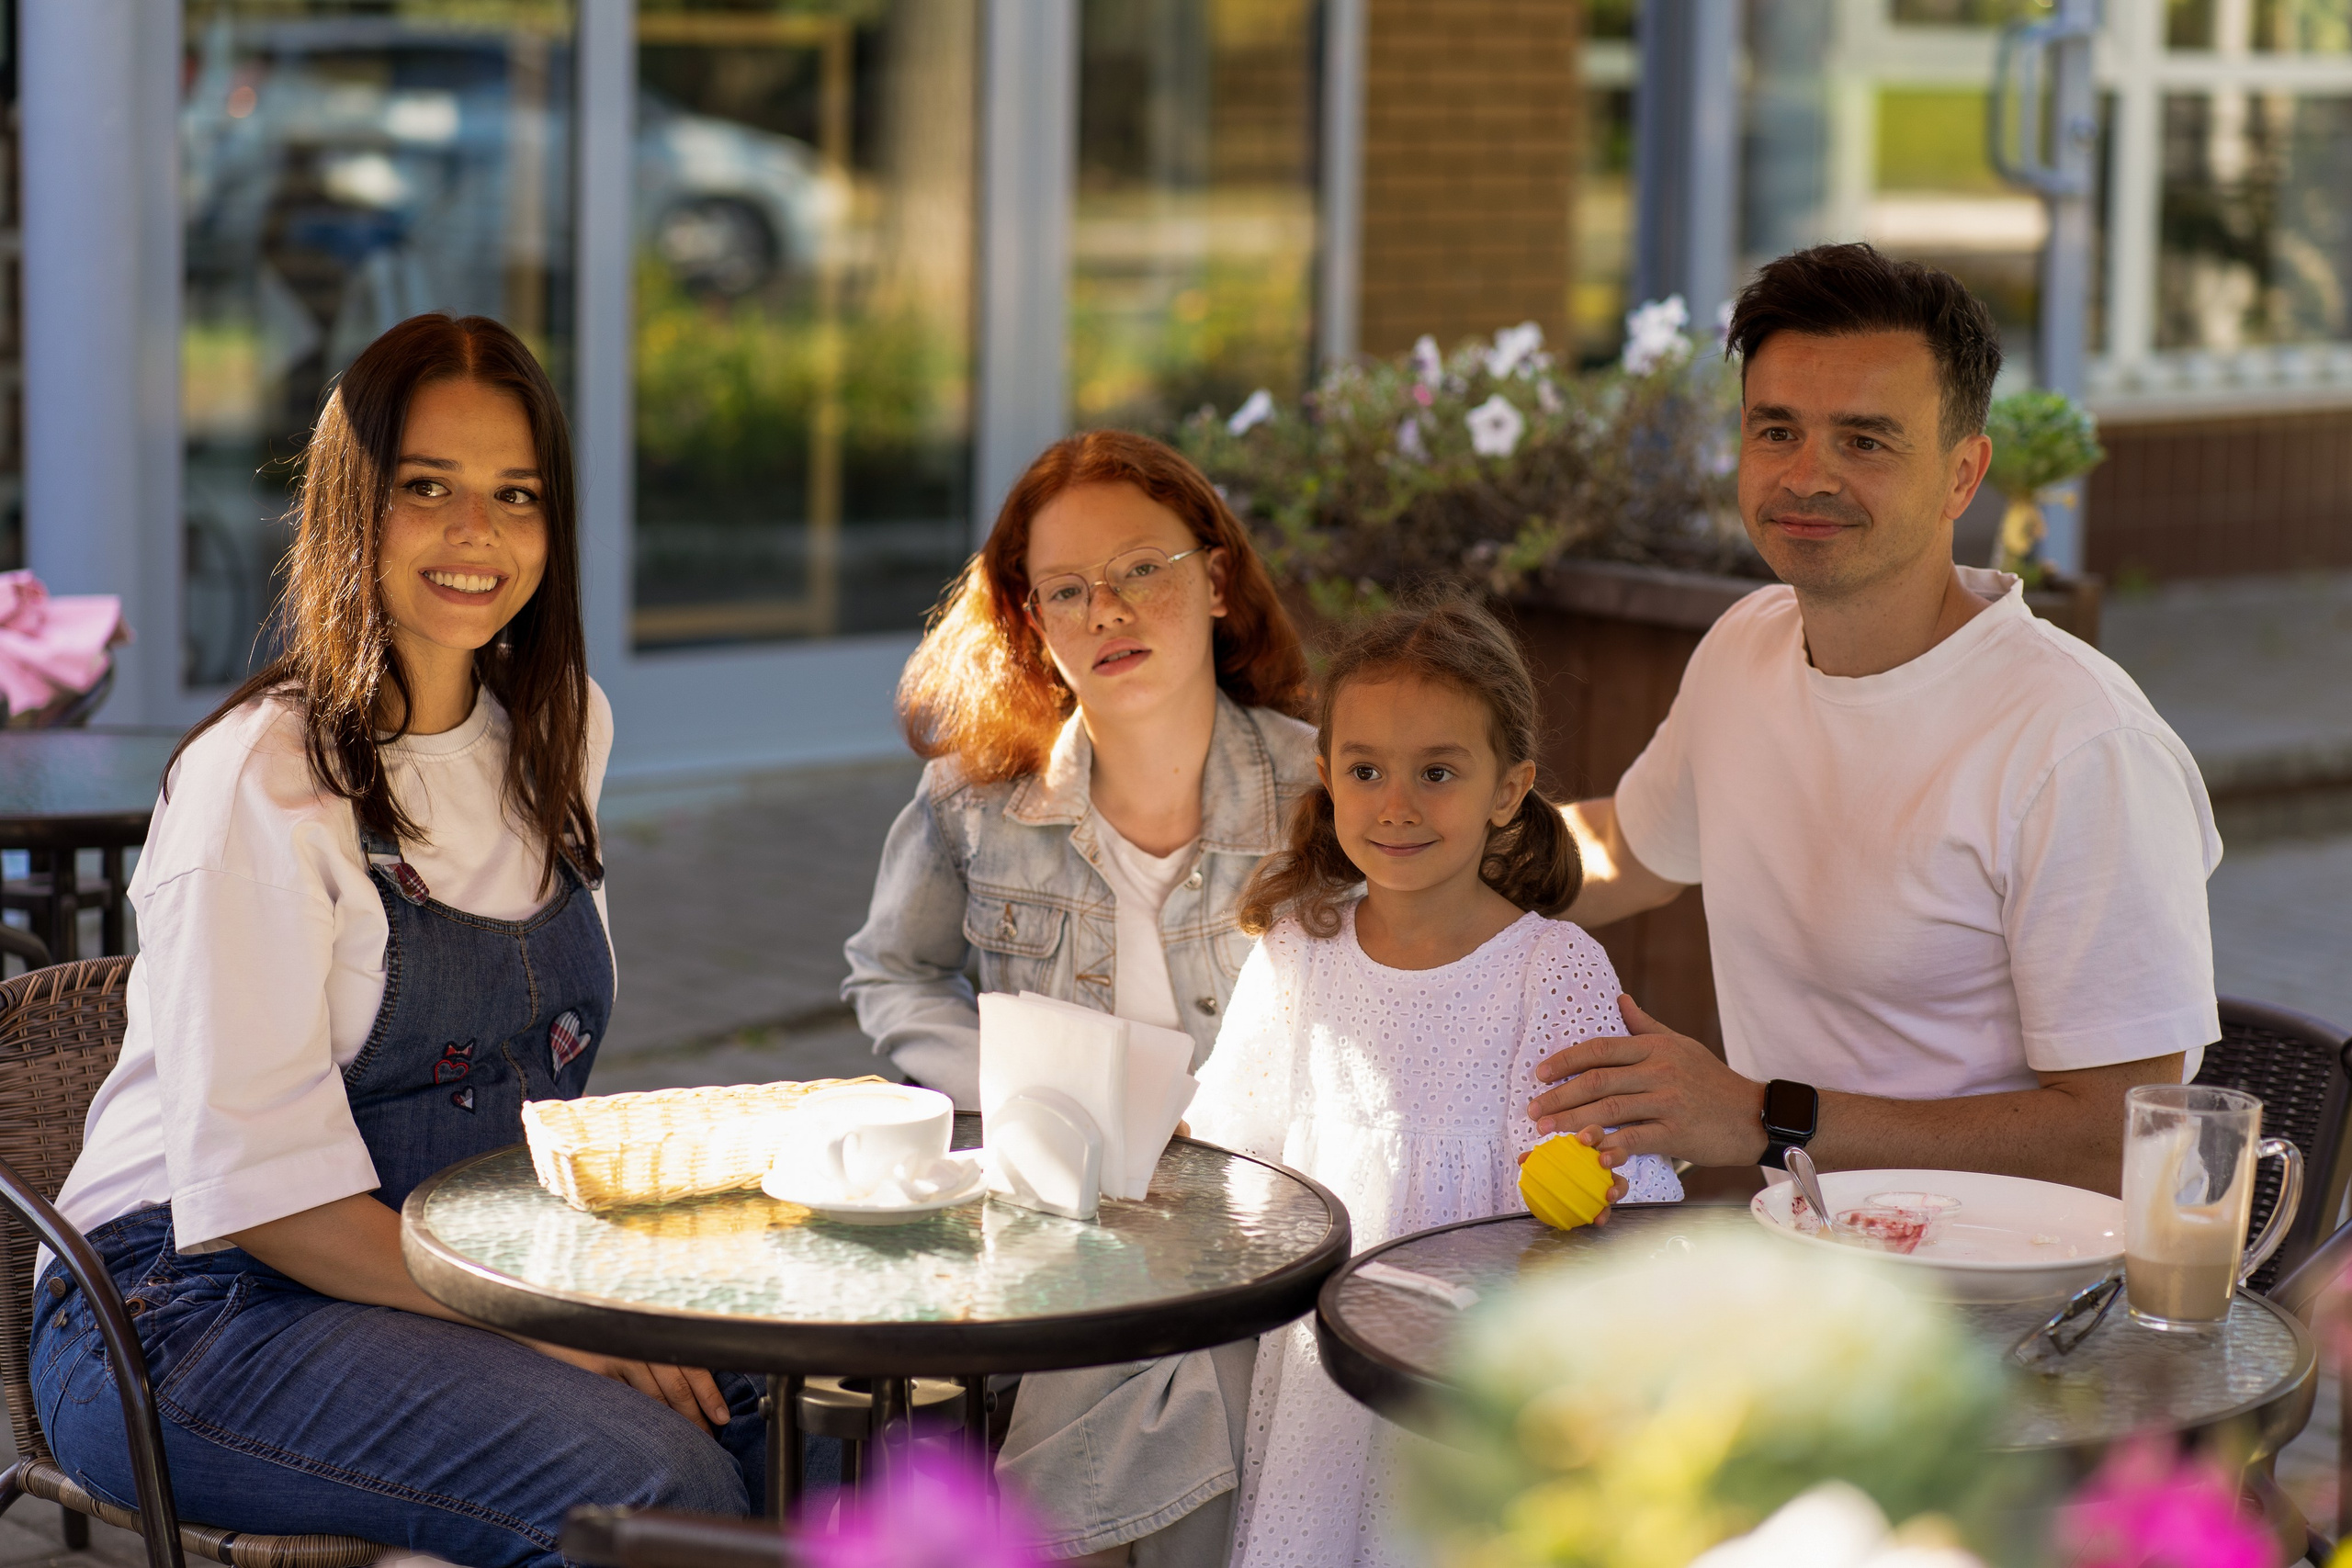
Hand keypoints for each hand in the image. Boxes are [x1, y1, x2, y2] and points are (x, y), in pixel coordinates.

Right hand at [526, 1340, 731, 1429]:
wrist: (548, 1316)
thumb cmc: (596, 1323)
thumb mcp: (632, 1326)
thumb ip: (655, 1346)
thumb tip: (686, 1382)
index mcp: (656, 1328)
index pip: (692, 1364)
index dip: (709, 1393)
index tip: (722, 1416)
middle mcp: (641, 1340)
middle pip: (676, 1386)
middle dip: (696, 1416)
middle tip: (709, 1440)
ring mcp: (617, 1356)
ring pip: (653, 1399)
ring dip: (672, 1424)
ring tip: (686, 1446)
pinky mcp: (595, 1372)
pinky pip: (624, 1402)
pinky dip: (639, 1420)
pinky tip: (649, 1437)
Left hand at [1518, 1133, 1631, 1225]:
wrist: (1562, 1192)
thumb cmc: (1557, 1171)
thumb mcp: (1545, 1164)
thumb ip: (1536, 1160)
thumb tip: (1523, 1159)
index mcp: (1589, 1148)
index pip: (1594, 1135)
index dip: (1592, 1134)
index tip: (1583, 1140)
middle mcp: (1604, 1162)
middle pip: (1617, 1153)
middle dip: (1614, 1155)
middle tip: (1603, 1162)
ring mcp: (1609, 1181)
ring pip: (1622, 1182)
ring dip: (1618, 1188)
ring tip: (1609, 1196)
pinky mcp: (1608, 1200)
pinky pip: (1609, 1207)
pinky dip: (1605, 1214)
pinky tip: (1598, 1220)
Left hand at [1528, 995, 1767, 1168]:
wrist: (1756, 1115)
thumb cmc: (1713, 1081)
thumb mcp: (1681, 1045)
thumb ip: (1645, 1026)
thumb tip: (1619, 999)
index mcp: (1656, 1048)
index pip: (1600, 1049)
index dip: (1565, 1060)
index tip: (1539, 1073)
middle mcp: (1660, 1070)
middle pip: (1597, 1080)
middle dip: (1560, 1096)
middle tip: (1533, 1110)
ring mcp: (1669, 1101)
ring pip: (1611, 1109)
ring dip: (1574, 1122)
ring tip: (1548, 1132)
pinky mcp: (1678, 1132)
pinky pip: (1637, 1139)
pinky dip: (1611, 1147)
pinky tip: (1591, 1155)